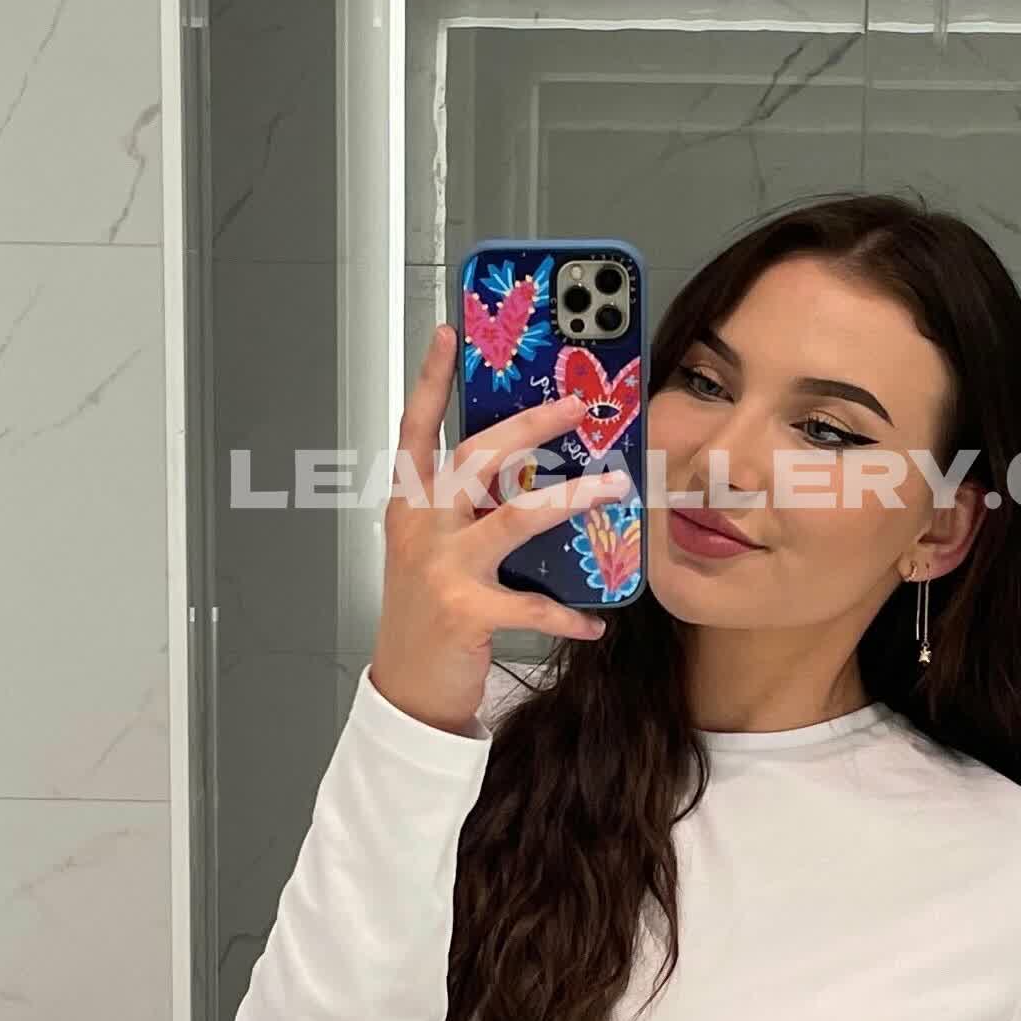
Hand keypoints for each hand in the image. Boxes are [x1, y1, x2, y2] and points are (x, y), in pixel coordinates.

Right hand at [367, 320, 632, 737]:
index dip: (430, 380)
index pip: (416, 429)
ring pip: (513, 517)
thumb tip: (528, 470)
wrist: (406, 687)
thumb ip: (466, 508)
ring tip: (614, 487)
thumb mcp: (434, 548)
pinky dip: (567, 615)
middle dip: (529, 426)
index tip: (448, 333)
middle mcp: (421, 527)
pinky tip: (596, 623)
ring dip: (570, 499)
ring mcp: (441, 569)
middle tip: (577, 406)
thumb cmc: (427, 612)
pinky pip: (531, 606)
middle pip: (475, 458)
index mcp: (410, 504)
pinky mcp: (466, 613)